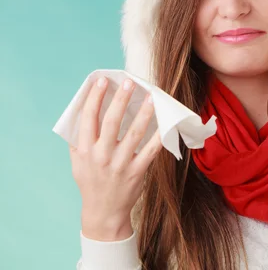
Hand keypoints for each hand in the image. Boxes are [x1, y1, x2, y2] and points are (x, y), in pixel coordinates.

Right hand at [69, 76, 162, 240]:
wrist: (103, 211)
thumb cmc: (91, 181)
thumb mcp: (77, 161)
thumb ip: (79, 138)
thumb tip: (85, 108)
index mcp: (84, 150)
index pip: (88, 118)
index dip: (95, 97)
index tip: (102, 81)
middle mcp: (101, 155)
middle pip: (111, 122)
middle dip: (120, 100)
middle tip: (129, 83)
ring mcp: (120, 164)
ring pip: (134, 133)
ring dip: (143, 114)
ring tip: (151, 97)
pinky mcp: (137, 171)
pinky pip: (151, 150)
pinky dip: (159, 135)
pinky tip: (165, 123)